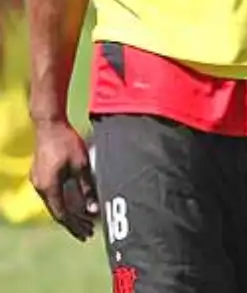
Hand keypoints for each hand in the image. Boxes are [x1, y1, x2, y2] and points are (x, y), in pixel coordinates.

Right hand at [30, 118, 98, 240]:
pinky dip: (64, 202)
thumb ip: (87, 188)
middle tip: (88, 233)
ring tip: (85, 222)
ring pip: (54, 204)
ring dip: (69, 213)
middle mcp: (40, 188)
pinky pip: (52, 195)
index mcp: (49, 187)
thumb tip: (94, 209)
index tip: (87, 234)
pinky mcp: (40, 175)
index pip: (62, 215)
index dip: (75, 226)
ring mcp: (38, 181)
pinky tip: (74, 205)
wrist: (49, 125)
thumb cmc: (67, 143)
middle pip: (58, 212)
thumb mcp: (82, 166)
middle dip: (74, 223)